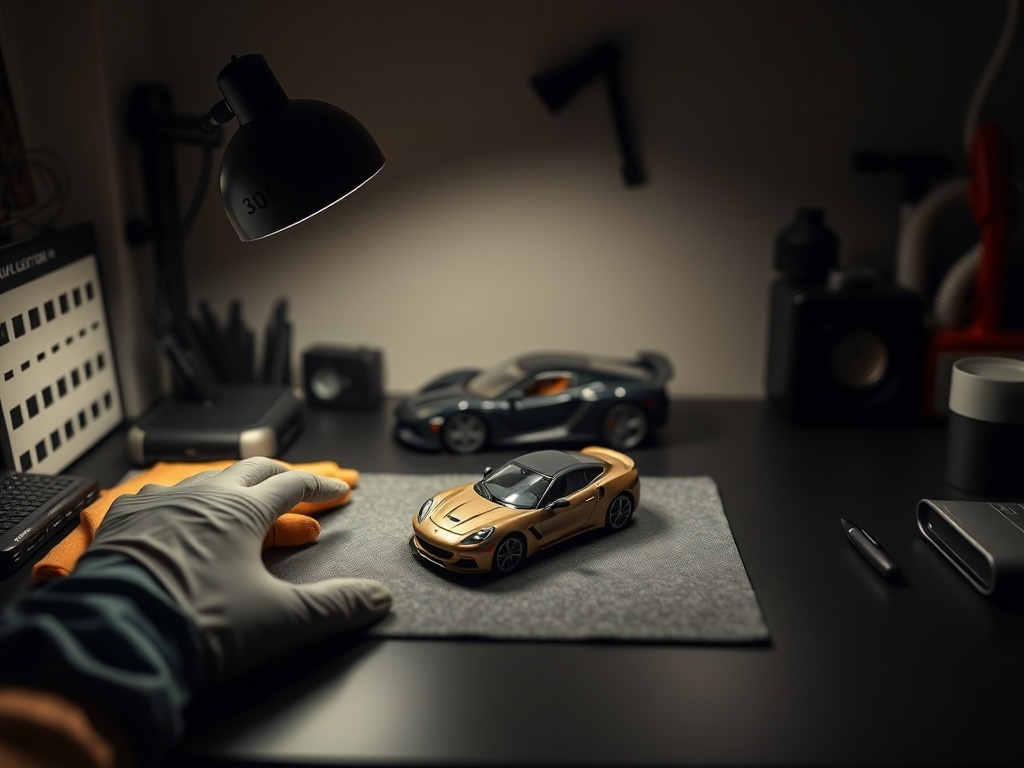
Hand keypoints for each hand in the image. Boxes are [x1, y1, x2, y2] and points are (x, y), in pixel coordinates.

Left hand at [79, 457, 391, 681]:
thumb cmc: (196, 624)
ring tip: (240, 500)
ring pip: (203, 481)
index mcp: (242, 511)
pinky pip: (156, 498)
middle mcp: (201, 497)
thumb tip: (377, 598)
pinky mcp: (122, 524)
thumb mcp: (280, 620)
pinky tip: (176, 517)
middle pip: (251, 470)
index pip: (293, 486)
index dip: (321, 488)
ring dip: (229, 488)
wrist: (117, 637)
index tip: (338, 491)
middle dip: (280, 475)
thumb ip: (335, 606)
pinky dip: (178, 504)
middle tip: (296, 484)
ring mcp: (157, 505)